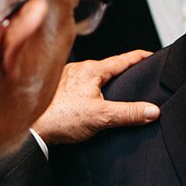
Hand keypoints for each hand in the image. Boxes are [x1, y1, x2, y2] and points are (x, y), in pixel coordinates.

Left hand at [32, 50, 158, 145]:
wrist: (32, 130)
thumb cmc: (59, 119)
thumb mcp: (102, 116)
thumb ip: (129, 113)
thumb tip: (153, 111)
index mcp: (91, 69)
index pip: (123, 59)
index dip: (141, 57)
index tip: (153, 56)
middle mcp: (77, 69)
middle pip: (108, 67)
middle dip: (122, 71)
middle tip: (137, 76)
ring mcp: (66, 78)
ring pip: (92, 76)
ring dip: (103, 82)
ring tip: (115, 90)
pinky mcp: (57, 90)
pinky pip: (80, 85)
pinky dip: (89, 90)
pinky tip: (90, 101)